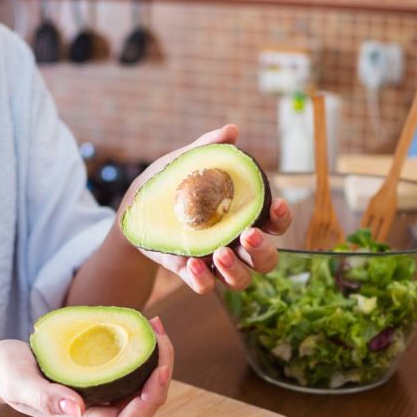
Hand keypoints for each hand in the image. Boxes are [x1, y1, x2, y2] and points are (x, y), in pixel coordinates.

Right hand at [0, 317, 173, 416]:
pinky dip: (138, 351)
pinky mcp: (95, 378)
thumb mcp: (19, 381)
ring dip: (154, 360)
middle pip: (141, 406)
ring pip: (139, 388)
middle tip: (161, 336)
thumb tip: (76, 411)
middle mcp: (93, 411)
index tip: (160, 368)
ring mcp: (95, 395)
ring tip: (155, 326)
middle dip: (160, 374)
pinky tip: (137, 327)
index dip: (149, 401)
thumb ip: (44, 397)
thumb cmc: (5, 374)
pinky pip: (126, 370)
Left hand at [117, 124, 291, 293]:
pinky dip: (203, 280)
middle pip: (266, 259)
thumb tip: (231, 130)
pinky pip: (205, 287)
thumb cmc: (170, 182)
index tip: (277, 205)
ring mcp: (214, 262)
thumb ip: (209, 147)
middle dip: (263, 250)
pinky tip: (192, 265)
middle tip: (248, 235)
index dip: (282, 218)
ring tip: (219, 253)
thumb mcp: (187, 162)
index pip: (275, 223)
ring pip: (241, 280)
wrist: (134, 207)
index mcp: (243, 215)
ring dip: (236, 270)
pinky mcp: (189, 273)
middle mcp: (235, 243)